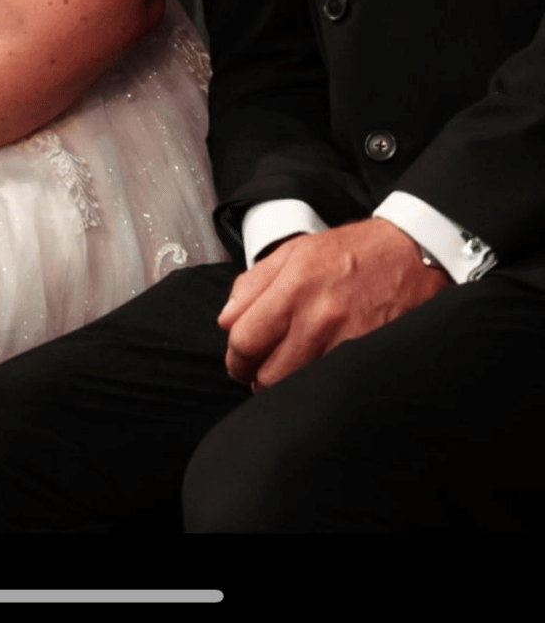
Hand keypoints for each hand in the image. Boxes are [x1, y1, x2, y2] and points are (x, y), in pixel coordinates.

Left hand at [218, 218, 449, 391]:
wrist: (412, 254)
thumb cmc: (353, 252)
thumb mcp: (296, 251)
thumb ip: (254, 283)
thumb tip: (226, 319)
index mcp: (294, 285)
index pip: (244, 340)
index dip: (235, 358)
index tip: (239, 359)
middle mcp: (317, 316)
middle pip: (266, 374)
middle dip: (256, 377)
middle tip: (261, 369)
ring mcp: (344, 341)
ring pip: (295, 387)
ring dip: (285, 386)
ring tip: (289, 370)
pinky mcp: (366, 357)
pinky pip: (327, 386)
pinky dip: (315, 386)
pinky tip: (316, 372)